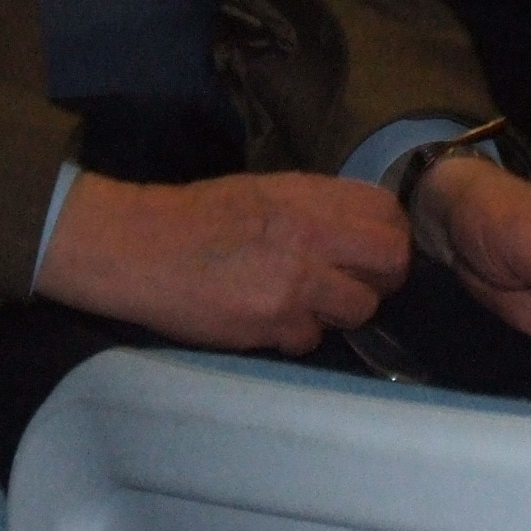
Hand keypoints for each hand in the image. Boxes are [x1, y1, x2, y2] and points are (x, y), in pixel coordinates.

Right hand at [34, 169, 411, 352]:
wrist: (138, 247)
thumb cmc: (200, 216)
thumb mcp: (266, 191)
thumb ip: (318, 207)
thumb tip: (363, 229)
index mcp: (310, 198)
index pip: (389, 215)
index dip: (389, 236)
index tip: (372, 249)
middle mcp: (311, 238)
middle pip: (391, 264)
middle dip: (382, 278)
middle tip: (356, 283)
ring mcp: (294, 285)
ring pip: (360, 309)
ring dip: (340, 311)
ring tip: (307, 302)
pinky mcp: (271, 325)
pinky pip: (311, 339)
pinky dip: (296, 334)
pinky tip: (270, 319)